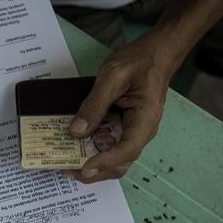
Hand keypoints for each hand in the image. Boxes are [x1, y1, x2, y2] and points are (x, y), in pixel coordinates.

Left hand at [67, 30, 183, 182]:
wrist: (156, 52)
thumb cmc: (139, 61)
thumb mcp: (113, 76)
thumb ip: (95, 104)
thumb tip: (76, 132)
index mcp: (145, 120)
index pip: (126, 150)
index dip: (104, 162)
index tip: (83, 169)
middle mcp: (141, 132)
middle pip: (120, 163)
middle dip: (94, 171)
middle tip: (66, 170)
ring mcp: (133, 131)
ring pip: (115, 158)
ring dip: (92, 164)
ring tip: (67, 164)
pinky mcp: (124, 127)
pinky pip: (110, 144)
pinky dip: (93, 151)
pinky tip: (76, 148)